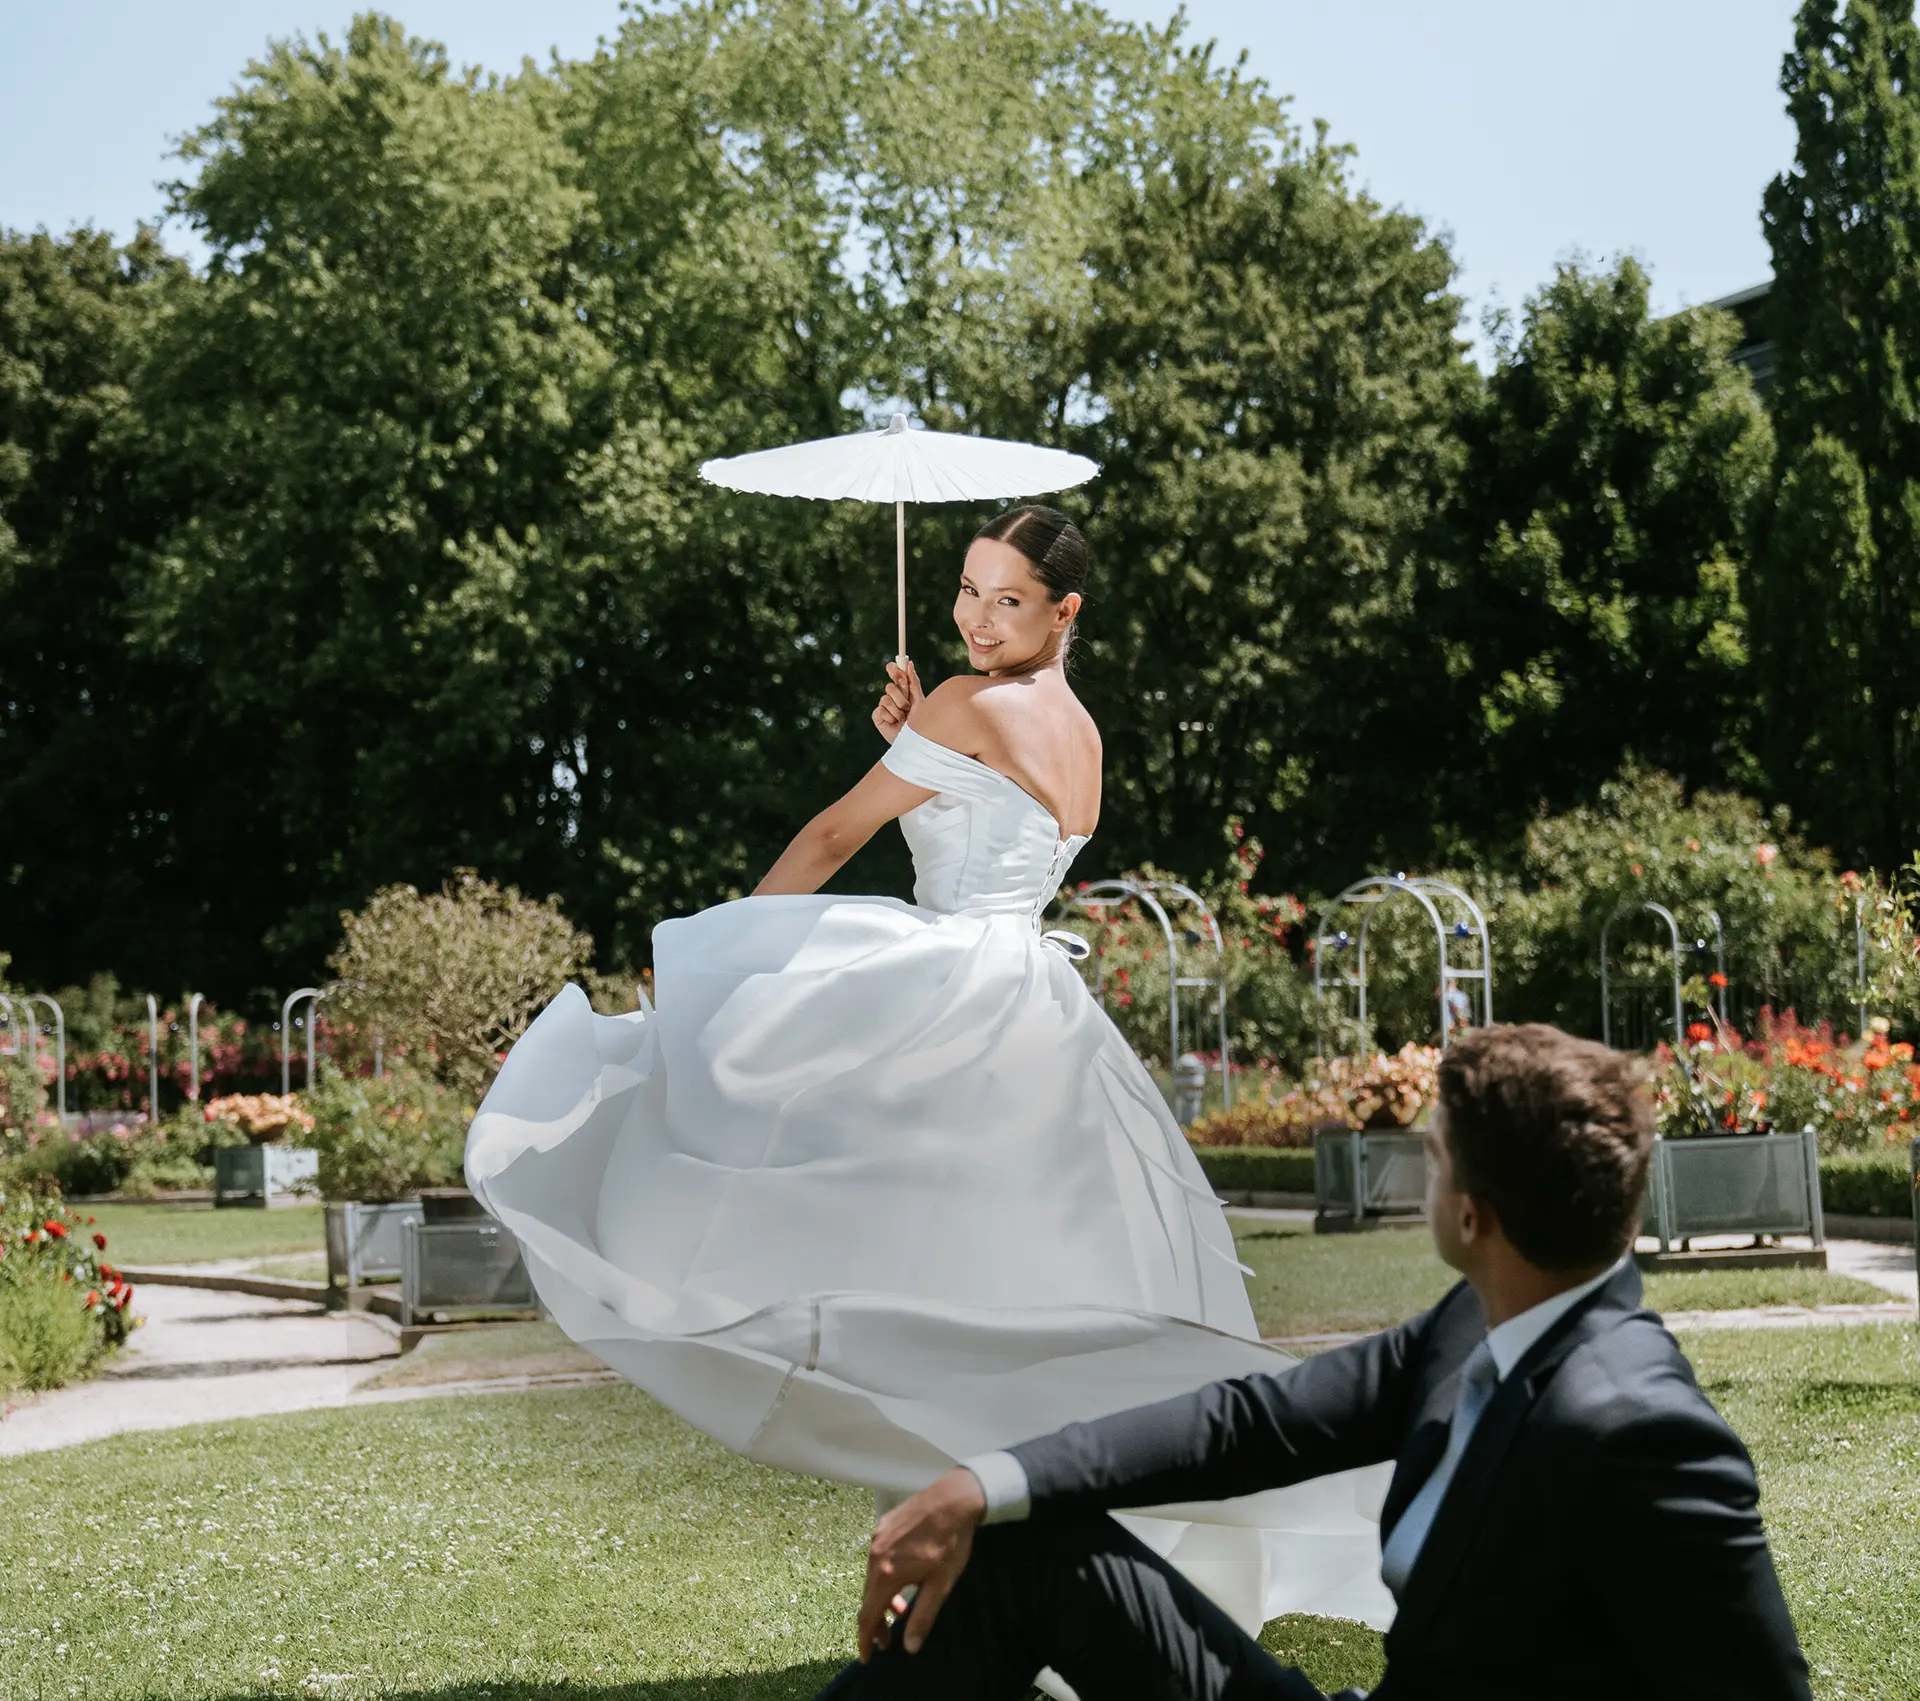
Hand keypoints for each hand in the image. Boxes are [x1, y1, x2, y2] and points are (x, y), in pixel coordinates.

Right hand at [855, 1467, 985, 1660]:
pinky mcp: (884, 1525)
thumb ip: (922, 1617)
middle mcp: (875, 1555)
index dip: (866, 1640)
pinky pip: (878, 1558)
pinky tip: (904, 1577)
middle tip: (889, 1639)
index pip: (867, 1615)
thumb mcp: (940, 1586)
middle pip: (868, 1597)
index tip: (866, 1658)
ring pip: (872, 1577)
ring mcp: (877, 1538)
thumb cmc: (951, 1543)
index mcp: (886, 1574)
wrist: (954, 1498)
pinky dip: (885, 1575)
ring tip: (902, 1609)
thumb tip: (909, 1648)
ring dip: (883, 1598)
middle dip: (876, 1622)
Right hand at [871, 658, 921, 744]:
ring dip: (898, 710)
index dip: (893, 669)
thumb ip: (913, 682)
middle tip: (907, 706)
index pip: (895, 675)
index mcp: (903, 691)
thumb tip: (909, 663)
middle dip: (900, 696)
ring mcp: (884, 706)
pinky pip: (881, 709)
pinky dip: (891, 717)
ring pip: (885, 698)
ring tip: (903, 719)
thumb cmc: (920, 722)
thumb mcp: (919, 700)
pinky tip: (895, 723)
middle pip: (890, 686)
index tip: (894, 667)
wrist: (915, 740)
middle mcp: (892, 697)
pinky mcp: (877, 716)